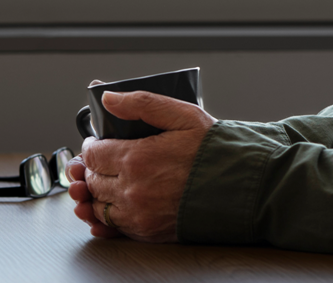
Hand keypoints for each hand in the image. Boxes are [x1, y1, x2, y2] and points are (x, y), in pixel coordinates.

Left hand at [66, 81, 216, 242]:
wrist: (242, 188)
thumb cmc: (214, 152)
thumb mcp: (182, 115)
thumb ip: (142, 104)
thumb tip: (108, 99)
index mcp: (137, 158)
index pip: (92, 155)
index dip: (91, 147)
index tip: (96, 143)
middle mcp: (132, 189)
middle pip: (92, 180)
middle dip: (92, 169)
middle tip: (100, 162)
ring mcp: (139, 215)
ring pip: (99, 205)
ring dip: (97, 193)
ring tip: (106, 182)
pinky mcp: (147, 232)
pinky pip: (113, 227)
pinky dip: (108, 216)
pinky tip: (115, 205)